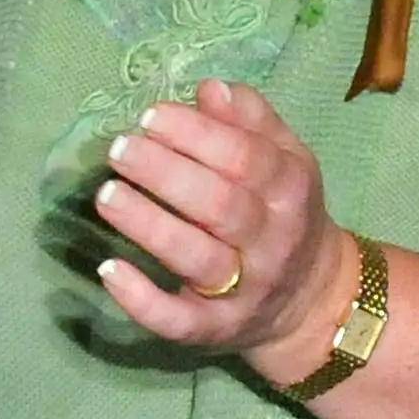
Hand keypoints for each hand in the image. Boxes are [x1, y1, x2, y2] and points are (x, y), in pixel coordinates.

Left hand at [93, 80, 360, 383]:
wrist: (311, 300)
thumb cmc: (284, 214)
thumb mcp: (285, 161)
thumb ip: (251, 122)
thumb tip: (209, 88)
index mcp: (290, 189)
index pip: (245, 157)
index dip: (196, 134)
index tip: (149, 116)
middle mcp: (273, 240)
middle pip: (220, 204)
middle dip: (166, 173)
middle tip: (119, 149)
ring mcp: (245, 290)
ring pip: (198, 259)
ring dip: (150, 225)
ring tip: (106, 195)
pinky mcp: (215, 330)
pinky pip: (178, 319)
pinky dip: (142, 299)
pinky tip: (108, 270)